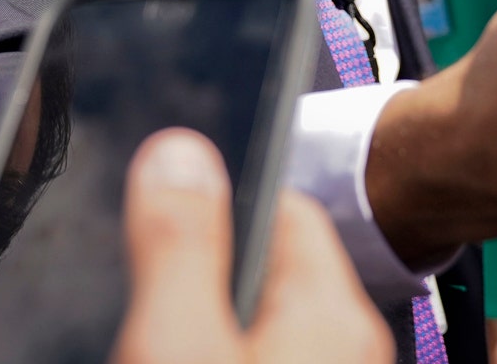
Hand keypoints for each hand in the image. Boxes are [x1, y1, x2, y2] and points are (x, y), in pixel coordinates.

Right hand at [110, 129, 391, 363]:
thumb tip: (178, 153)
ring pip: (270, 327)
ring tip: (154, 319)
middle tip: (148, 267)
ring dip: (218, 317)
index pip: (287, 206)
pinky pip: (266, 357)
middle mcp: (349, 352)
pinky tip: (182, 356)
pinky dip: (227, 349)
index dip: (222, 188)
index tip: (172, 186)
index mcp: (331, 313)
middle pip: (277, 269)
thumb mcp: (179, 346)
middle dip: (215, 260)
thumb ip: (180, 248)